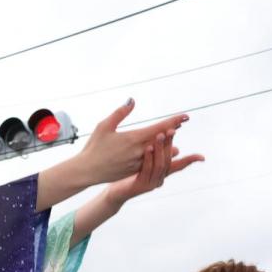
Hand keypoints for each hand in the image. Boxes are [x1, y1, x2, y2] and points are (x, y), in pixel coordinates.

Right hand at [77, 100, 196, 185]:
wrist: (87, 171)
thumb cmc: (94, 147)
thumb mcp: (104, 126)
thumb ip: (120, 113)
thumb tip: (132, 100)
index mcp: (133, 138)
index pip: (158, 128)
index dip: (173, 121)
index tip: (184, 116)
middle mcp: (138, 151)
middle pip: (161, 139)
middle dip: (171, 129)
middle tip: (181, 121)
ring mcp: (137, 163)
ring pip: (157, 151)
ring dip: (166, 142)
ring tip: (173, 134)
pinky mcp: (134, 171)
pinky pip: (150, 161)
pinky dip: (157, 154)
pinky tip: (161, 151)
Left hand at [101, 124, 202, 206]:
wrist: (115, 191)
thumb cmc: (129, 174)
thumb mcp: (144, 160)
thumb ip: (154, 150)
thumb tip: (164, 135)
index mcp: (162, 173)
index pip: (180, 166)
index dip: (191, 161)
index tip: (202, 157)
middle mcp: (160, 179)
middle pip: (169, 160)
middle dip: (170, 144)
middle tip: (171, 129)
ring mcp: (151, 183)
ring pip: (160, 165)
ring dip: (160, 149)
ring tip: (159, 135)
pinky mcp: (142, 185)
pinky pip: (147, 170)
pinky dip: (149, 158)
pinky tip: (147, 148)